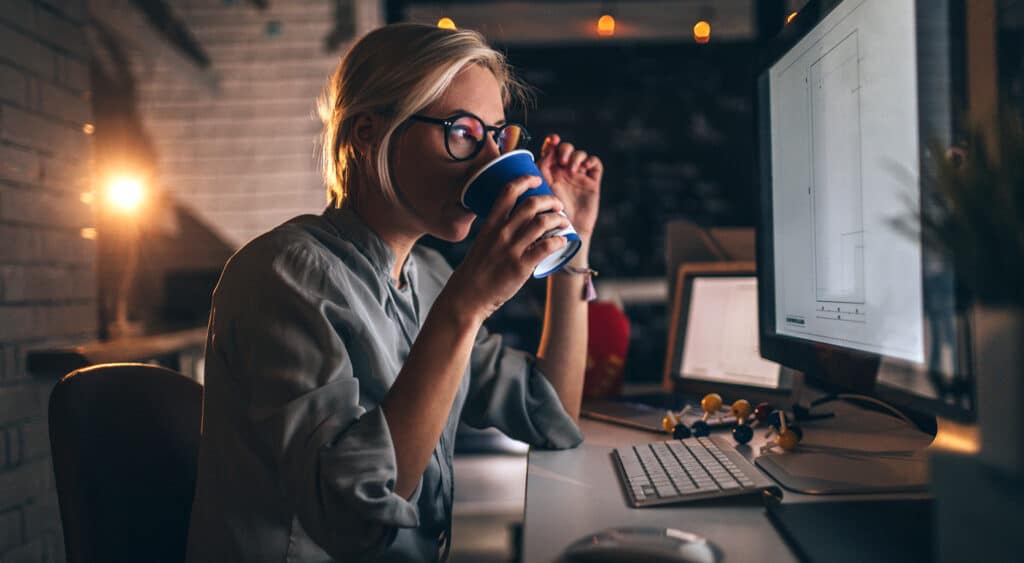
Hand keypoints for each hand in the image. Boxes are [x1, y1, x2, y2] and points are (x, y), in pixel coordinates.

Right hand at [444, 176, 570, 321]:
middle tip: (558, 205)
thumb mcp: (484, 242)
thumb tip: (521, 223)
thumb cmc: (477, 269)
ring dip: (559, 219)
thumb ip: (499, 230)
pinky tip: (562, 241)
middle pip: (531, 204)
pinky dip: (559, 241)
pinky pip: (546, 247)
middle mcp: (502, 232)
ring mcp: (511, 249)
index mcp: (491, 224)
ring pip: (542, 223)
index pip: (508, 191)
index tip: (537, 179)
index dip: (525, 180)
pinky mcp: (521, 266)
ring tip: (564, 221)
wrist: (467, 296)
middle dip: (550, 200)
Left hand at [538, 134, 601, 236]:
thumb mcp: (538, 193)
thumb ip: (537, 175)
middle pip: (566, 148)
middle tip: (561, 161)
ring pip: (580, 154)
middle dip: (564, 149)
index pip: (551, 149)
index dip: (552, 141)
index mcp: (548, 173)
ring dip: (576, 156)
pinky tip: (584, 168)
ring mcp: (578, 177)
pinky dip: (590, 161)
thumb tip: (538, 155)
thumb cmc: (546, 217)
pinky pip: (595, 164)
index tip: (552, 141)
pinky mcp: (592, 183)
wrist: (564, 234)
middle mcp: (563, 173)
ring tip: (571, 169)